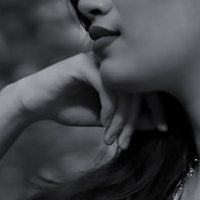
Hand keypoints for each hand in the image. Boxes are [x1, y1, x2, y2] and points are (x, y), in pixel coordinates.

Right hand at [6, 52, 166, 149]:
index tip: (164, 129)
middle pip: (141, 85)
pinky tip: (104, 125)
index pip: (150, 83)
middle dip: (140, 117)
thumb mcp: (106, 118)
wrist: (36, 104)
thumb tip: (159, 124)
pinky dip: (109, 110)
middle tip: (130, 140)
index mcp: (120, 68)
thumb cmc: (69, 108)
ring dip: (121, 119)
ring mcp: (97, 59)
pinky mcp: (83, 64)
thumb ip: (129, 118)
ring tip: (115, 138)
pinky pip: (107, 88)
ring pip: (125, 89)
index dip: (159, 107)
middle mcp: (112, 59)